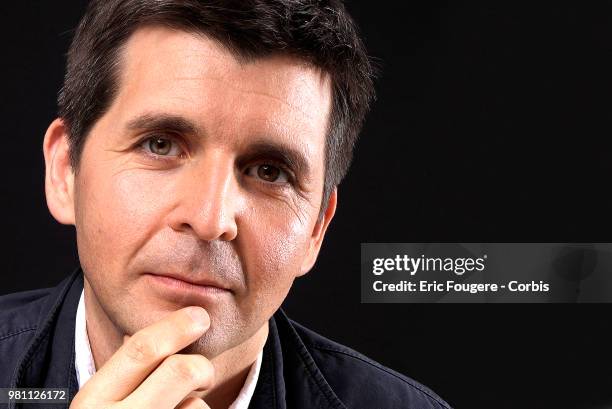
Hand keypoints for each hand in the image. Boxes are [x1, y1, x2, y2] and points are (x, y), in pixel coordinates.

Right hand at [70, 307, 213, 408]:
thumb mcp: (100, 405)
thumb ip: (124, 375)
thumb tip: (161, 330)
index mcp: (92, 402)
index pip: (142, 349)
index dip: (176, 327)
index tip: (199, 316)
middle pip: (181, 370)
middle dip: (201, 366)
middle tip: (204, 373)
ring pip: (196, 407)